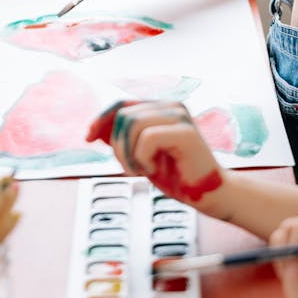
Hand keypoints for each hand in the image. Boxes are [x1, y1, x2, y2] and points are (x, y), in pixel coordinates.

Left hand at [86, 100, 227, 212]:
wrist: (210, 194)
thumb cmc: (178, 175)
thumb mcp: (141, 156)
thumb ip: (123, 140)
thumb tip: (96, 129)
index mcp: (162, 108)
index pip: (122, 103)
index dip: (101, 119)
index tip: (88, 138)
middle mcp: (171, 106)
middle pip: (123, 115)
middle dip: (117, 146)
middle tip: (132, 169)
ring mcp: (180, 116)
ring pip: (131, 124)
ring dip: (128, 154)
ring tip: (142, 169)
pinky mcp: (185, 132)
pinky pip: (146, 139)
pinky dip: (142, 159)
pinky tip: (154, 169)